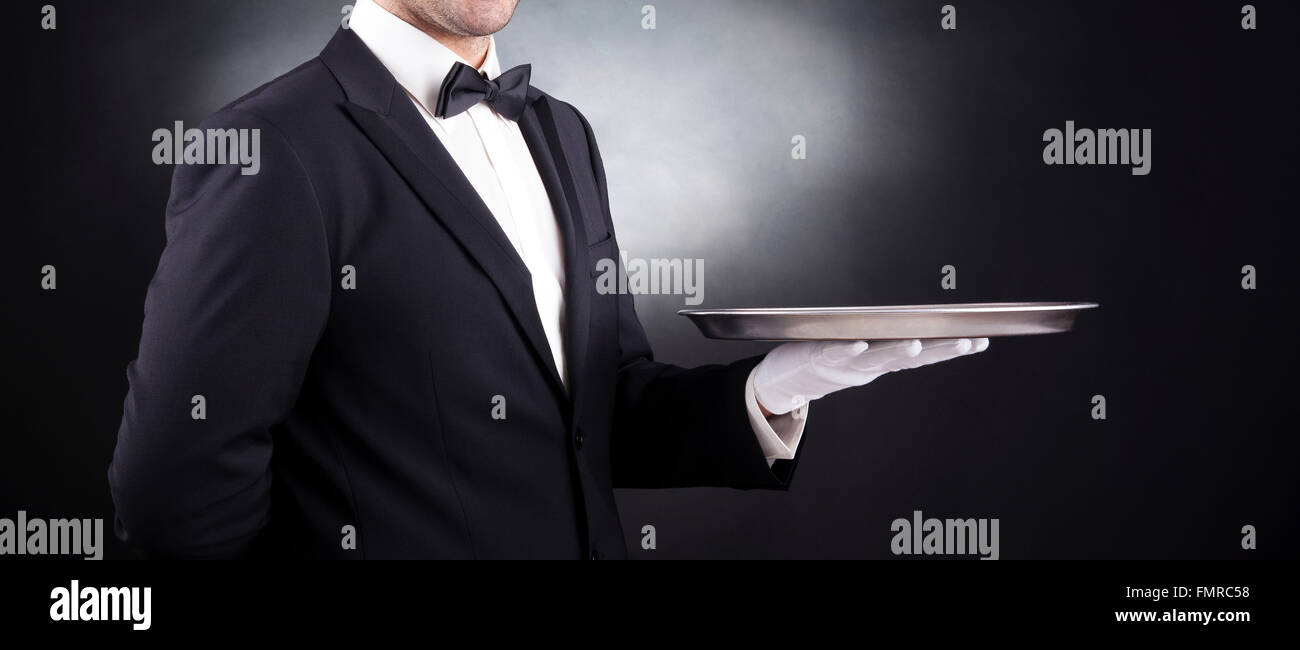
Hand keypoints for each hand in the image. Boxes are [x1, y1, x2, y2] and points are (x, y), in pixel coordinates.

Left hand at [753, 338, 989, 414]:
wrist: (789, 379)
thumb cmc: (830, 357)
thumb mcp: (865, 350)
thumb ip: (889, 341)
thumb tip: (921, 325)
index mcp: (884, 358)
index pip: (926, 352)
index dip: (953, 348)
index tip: (981, 340)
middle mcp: (871, 362)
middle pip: (911, 355)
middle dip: (940, 349)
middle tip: (967, 342)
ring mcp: (847, 361)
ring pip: (877, 356)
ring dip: (897, 350)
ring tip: (915, 344)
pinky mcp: (821, 358)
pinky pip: (837, 353)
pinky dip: (849, 349)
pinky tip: (860, 344)